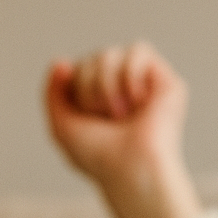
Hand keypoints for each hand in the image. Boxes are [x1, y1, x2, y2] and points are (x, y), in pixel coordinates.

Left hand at [45, 43, 200, 217]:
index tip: (87, 117)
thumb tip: (59, 61)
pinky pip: (137, 49)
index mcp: (97, 99)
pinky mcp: (164, 79)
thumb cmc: (97, 156)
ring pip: (111, 53)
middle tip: (106, 118)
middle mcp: (119, 88)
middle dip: (90, 90)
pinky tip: (138, 101)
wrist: (130, 167)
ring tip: (121, 114)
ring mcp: (142, 82)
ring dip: (106, 87)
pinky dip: (130, 76)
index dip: (76, 90)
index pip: (77, 70)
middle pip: (92, 60)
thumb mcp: (62, 127)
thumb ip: (53, 94)